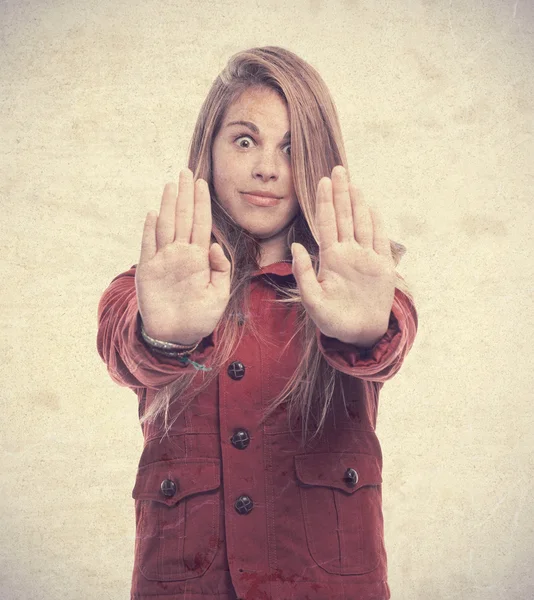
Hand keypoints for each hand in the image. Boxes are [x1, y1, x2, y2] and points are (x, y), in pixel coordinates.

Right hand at [135, 169, 230, 343]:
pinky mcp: (148, 271)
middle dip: (185, 195)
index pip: (200, 224)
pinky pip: (148, 246)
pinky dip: (149, 230)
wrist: (177, 336)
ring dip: (168, 205)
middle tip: (185, 172)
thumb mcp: (219, 295)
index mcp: (199, 259)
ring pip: (166, 226)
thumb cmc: (200, 317)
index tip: (202, 183)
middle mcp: (181, 254)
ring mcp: (163, 261)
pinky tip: (152, 213)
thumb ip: (220, 270)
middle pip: (183, 218)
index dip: (201, 204)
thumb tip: (214, 245)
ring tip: (171, 185)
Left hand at [290, 166, 395, 346]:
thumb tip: (295, 246)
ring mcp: (365, 258)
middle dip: (340, 193)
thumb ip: (303, 274)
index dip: (325, 202)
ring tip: (353, 183)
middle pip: (344, 217)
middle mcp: (347, 254)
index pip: (326, 224)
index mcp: (330, 259)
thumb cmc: (333, 320)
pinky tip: (372, 207)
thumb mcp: (312, 300)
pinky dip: (377, 223)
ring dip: (357, 204)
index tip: (322, 181)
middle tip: (337, 169)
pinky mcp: (382, 267)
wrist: (359, 334)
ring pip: (362, 224)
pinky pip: (380, 240)